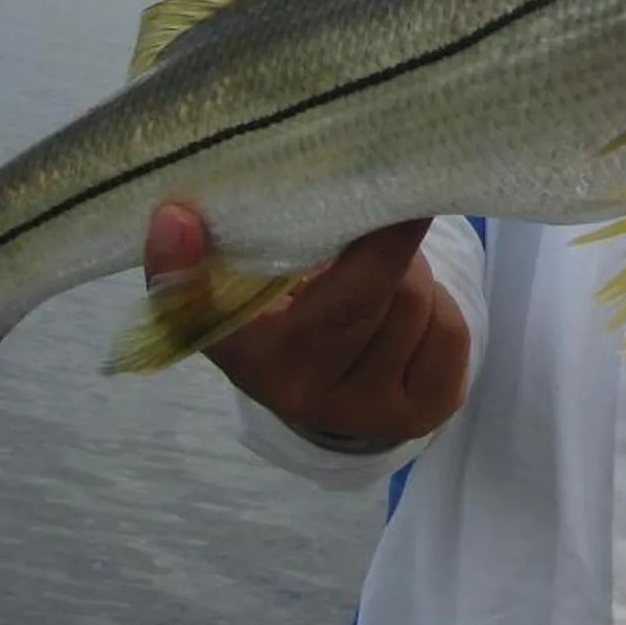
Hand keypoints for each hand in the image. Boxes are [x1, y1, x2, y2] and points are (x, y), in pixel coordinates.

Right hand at [141, 205, 471, 447]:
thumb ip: (214, 257)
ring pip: (413, 304)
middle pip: (358, 292)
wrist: (334, 394)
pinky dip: (440, 305)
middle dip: (382, 240)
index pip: (201, 314)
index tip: (174, 218)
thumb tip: (176, 214)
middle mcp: (298, 394)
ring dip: (411, 272)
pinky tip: (409, 314)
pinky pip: (451, 330)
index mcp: (241, 354)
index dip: (186, 269)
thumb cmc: (286, 323)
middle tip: (379, 212)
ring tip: (385, 275)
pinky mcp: (426, 412)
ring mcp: (366, 411)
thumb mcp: (239, 297)